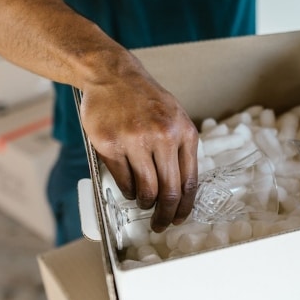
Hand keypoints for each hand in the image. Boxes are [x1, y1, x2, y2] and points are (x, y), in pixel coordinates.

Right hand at [79, 56, 198, 232]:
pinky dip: (128, 191)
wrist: (113, 76)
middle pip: (169, 191)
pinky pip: (123, 181)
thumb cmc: (145, 100)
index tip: (180, 219)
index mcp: (184, 132)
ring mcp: (135, 140)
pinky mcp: (109, 144)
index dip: (185, 207)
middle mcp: (163, 136)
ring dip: (145, 202)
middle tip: (159, 224)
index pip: (189, 181)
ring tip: (143, 202)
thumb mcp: (175, 118)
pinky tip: (130, 188)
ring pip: (145, 190)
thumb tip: (183, 191)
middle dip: (165, 215)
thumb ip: (181, 149)